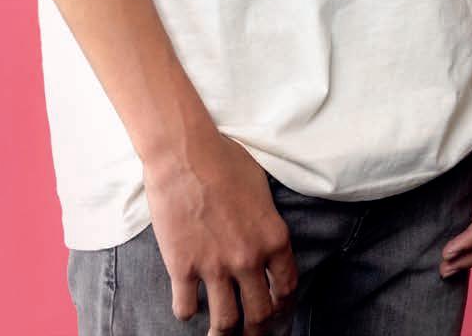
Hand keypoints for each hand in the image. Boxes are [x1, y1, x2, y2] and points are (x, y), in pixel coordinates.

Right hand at [143, 124, 298, 330]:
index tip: (277, 310)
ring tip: (219, 335)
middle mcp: (248, 258)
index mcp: (272, 238)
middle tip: (249, 331)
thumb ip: (266, 223)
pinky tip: (188, 304)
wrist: (185, 153)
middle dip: (256, 328)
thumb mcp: (261, 189)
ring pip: (225, 322)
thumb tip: (266, 243)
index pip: (287, 287)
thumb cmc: (225, 160)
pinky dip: (187, 311)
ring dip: (223, 332)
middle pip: (259, 314)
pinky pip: (186, 309)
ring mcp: (215, 266)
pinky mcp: (183, 268)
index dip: (283, 305)